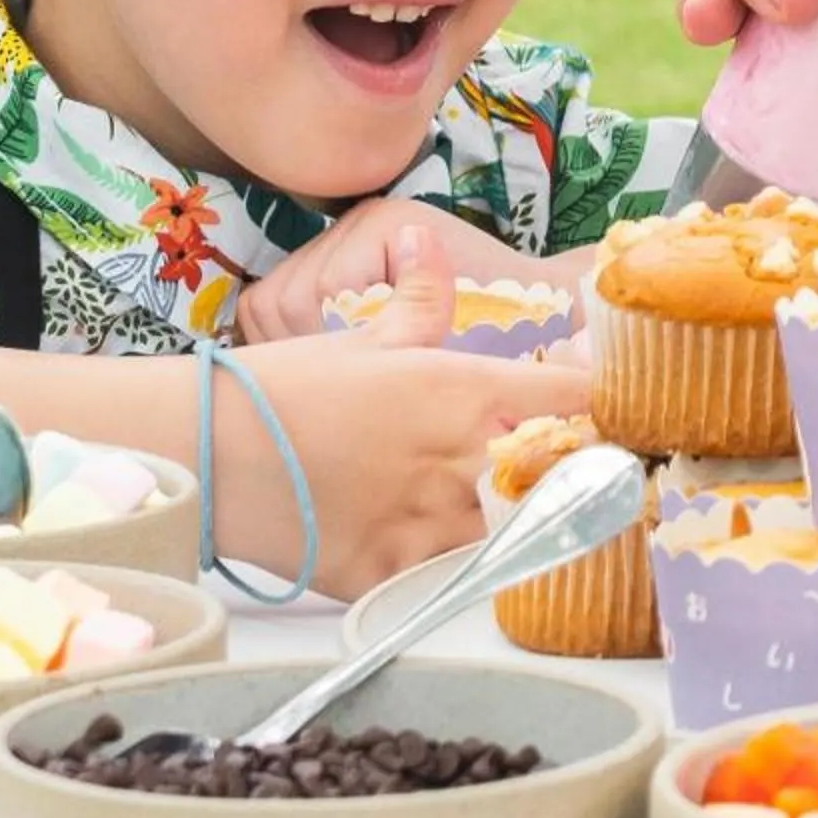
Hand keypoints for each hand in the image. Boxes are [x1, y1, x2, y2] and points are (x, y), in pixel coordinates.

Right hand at [217, 227, 591, 596]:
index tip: (610, 413)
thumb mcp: (361, 340)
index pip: (575, 398)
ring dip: (523, 525)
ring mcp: (433, 522)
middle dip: (576, 475)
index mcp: (463, 390)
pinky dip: (462, 570)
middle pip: (563, 475)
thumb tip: (426, 238)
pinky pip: (456, 579)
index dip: (602, 406)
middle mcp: (462, 457)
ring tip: (521, 519)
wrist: (206, 454)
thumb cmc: (284, 388)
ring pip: (519, 533)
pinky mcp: (398, 572)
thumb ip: (418, 298)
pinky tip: (455, 557)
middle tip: (581, 476)